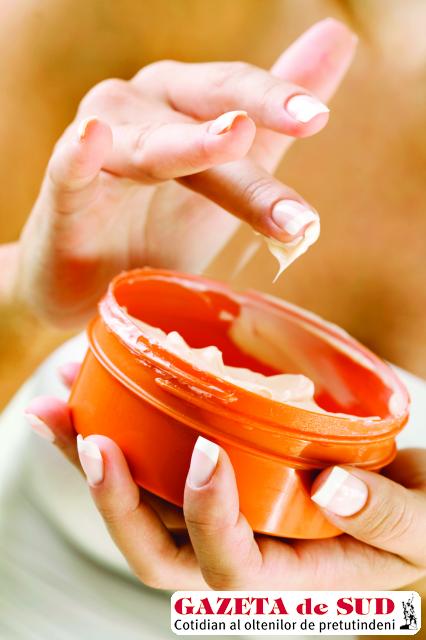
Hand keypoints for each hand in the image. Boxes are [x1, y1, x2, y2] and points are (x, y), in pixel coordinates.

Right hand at [13, 19, 355, 328]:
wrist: (97, 282)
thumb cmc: (164, 225)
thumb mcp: (231, 175)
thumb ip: (275, 119)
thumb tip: (337, 36)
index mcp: (180, 106)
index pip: (232, 91)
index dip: (275, 97)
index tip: (318, 116)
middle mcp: (140, 111)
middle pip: (198, 109)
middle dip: (250, 123)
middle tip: (305, 124)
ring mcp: (98, 149)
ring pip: (148, 141)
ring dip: (191, 144)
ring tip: (233, 137)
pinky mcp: (65, 194)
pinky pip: (70, 168)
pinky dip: (80, 155)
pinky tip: (93, 139)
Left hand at [26, 367, 425, 590]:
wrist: (404, 500)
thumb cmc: (415, 520)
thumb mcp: (420, 526)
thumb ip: (387, 518)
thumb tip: (334, 490)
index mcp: (287, 576)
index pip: (230, 568)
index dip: (211, 518)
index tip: (207, 453)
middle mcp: (240, 551)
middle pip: (158, 550)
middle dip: (115, 501)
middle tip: (89, 437)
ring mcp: (219, 514)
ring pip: (142, 503)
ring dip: (92, 457)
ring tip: (58, 403)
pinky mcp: (211, 478)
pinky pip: (156, 463)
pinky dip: (120, 429)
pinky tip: (93, 388)